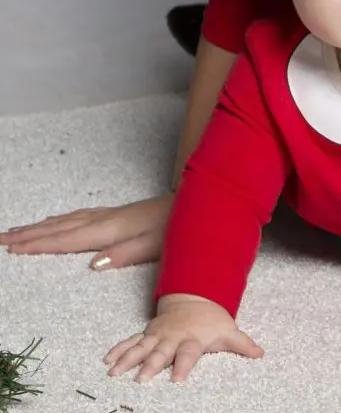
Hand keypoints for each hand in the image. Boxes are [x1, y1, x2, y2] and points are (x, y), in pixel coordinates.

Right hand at [1, 193, 172, 268]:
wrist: (195, 202)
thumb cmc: (176, 226)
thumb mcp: (155, 244)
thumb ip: (125, 254)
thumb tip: (92, 264)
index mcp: (111, 230)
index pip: (68, 240)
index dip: (39, 245)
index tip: (13, 248)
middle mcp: (105, 219)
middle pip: (60, 228)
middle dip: (29, 235)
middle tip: (2, 239)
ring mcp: (110, 215)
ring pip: (66, 221)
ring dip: (40, 227)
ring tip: (17, 231)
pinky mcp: (115, 215)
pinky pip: (77, 217)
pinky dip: (59, 220)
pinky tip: (53, 222)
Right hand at [103, 294, 263, 382]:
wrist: (195, 295)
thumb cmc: (211, 319)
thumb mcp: (228, 329)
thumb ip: (241, 344)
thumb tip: (260, 353)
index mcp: (192, 338)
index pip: (188, 353)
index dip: (183, 365)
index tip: (178, 380)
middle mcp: (172, 337)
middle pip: (161, 352)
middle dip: (150, 364)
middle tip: (141, 379)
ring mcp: (158, 334)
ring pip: (141, 346)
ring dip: (127, 359)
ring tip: (113, 372)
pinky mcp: (148, 332)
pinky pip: (130, 341)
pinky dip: (118, 349)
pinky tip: (106, 360)